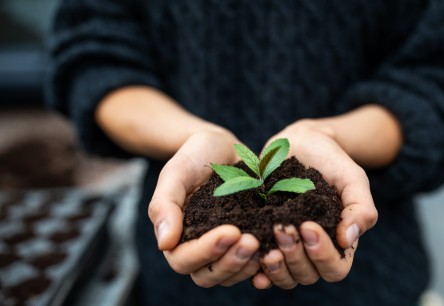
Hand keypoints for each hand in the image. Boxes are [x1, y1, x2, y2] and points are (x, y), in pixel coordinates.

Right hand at [148, 129, 261, 286]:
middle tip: (252, 241)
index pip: (184, 260)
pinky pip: (253, 265)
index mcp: (177, 236)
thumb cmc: (194, 156)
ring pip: (231, 274)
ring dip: (247, 265)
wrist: (221, 146)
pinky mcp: (246, 241)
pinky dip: (264, 264)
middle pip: (208, 275)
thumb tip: (164, 244)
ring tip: (266, 244)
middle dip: (231, 262)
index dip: (206, 252)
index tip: (231, 231)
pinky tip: (278, 249)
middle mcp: (199, 247)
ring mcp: (224, 248)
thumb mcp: (176, 172)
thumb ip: (164, 205)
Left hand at [252, 120, 377, 288]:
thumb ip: (360, 208)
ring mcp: (287, 247)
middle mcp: (312, 251)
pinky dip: (255, 268)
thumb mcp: (352, 179)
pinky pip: (259, 266)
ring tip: (264, 245)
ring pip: (284, 276)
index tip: (308, 226)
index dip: (322, 255)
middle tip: (281, 228)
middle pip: (307, 275)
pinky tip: (249, 255)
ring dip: (275, 266)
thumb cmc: (332, 161)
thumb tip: (348, 239)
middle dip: (294, 255)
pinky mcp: (264, 239)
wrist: (302, 143)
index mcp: (338, 243)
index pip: (335, 268)